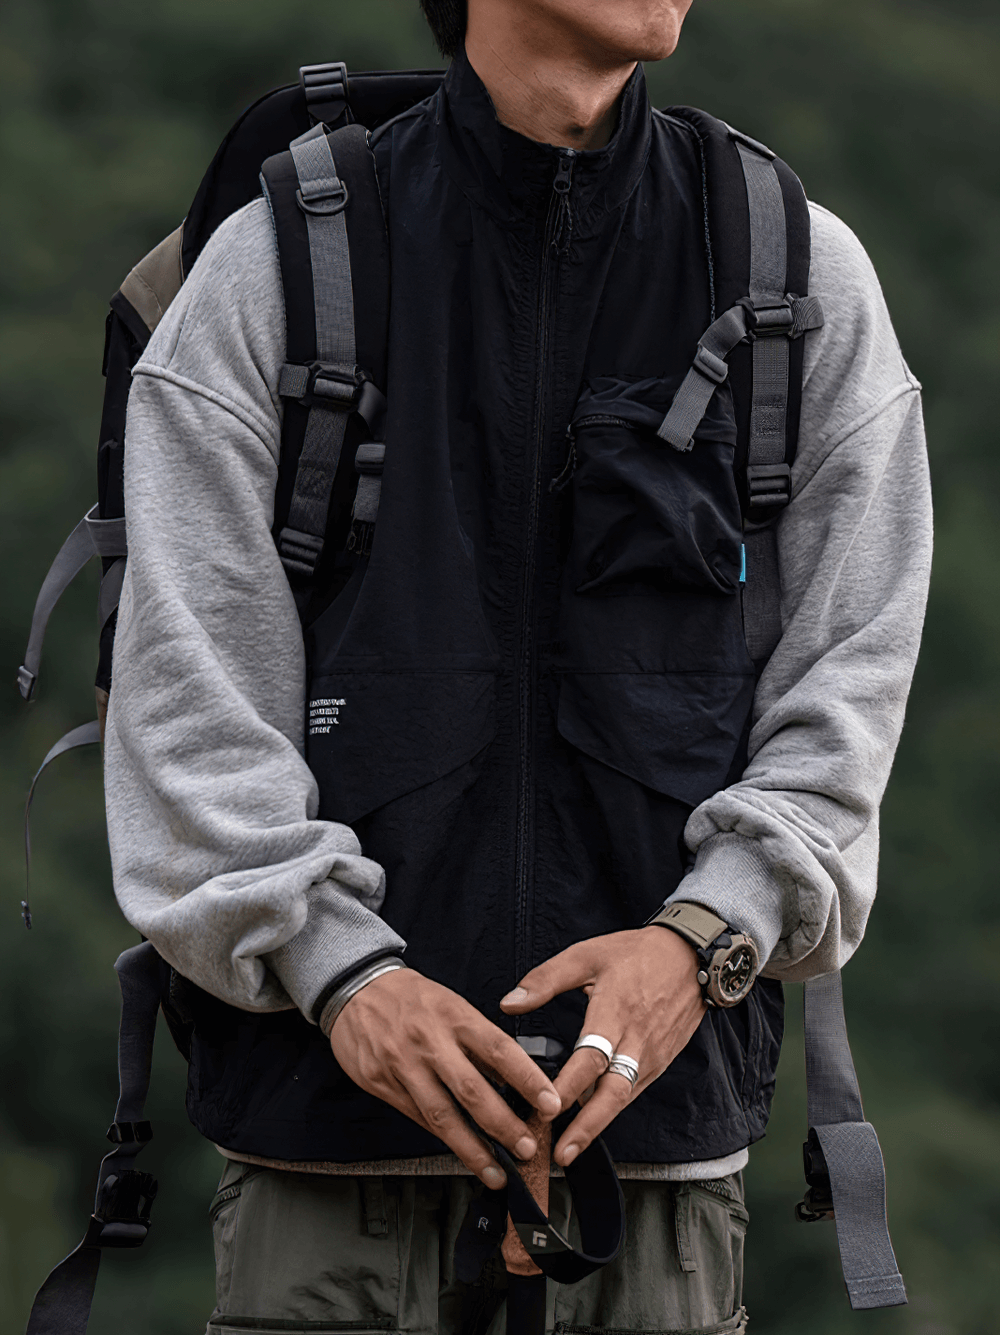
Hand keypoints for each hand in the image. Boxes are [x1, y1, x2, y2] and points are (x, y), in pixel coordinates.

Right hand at [330, 968, 561, 1187]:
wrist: (356, 989)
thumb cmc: (411, 997)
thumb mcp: (451, 1005)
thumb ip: (479, 1042)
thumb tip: (513, 1080)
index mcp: (454, 1016)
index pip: (499, 1050)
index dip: (528, 1080)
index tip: (550, 1104)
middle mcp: (430, 1042)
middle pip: (471, 1090)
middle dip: (503, 1125)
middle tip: (527, 1148)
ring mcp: (403, 1066)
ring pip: (442, 1115)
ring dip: (473, 1149)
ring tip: (497, 1172)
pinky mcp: (382, 1085)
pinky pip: (417, 1118)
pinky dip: (442, 1139)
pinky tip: (461, 1154)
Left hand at [500, 927, 705, 1166]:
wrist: (691, 956)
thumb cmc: (636, 953)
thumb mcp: (586, 955)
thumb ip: (545, 980)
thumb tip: (508, 1003)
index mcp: (615, 1012)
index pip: (590, 1058)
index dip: (568, 1086)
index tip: (544, 1108)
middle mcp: (636, 1040)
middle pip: (613, 1093)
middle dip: (587, 1127)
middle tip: (561, 1154)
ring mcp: (652, 1055)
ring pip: (624, 1098)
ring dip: (598, 1125)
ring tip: (568, 1149)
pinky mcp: (661, 1061)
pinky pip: (634, 1090)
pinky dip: (612, 1108)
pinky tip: (591, 1121)